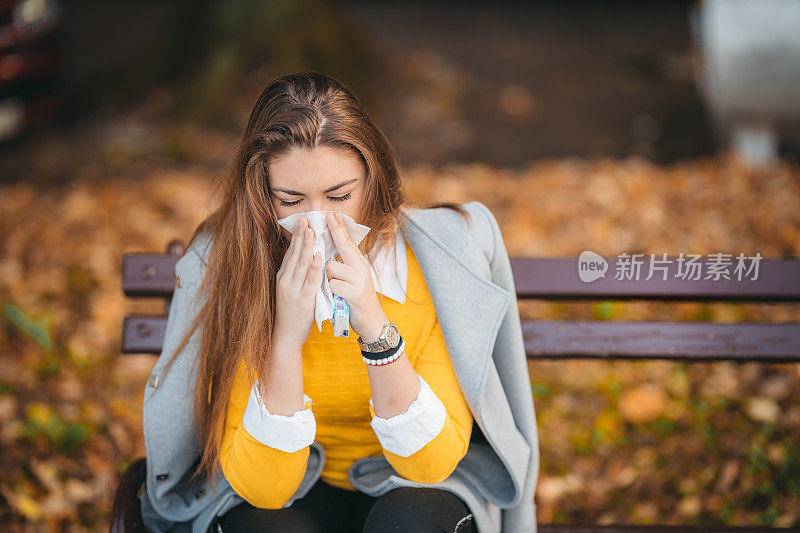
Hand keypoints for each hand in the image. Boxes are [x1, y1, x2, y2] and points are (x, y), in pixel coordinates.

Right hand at [273, 216, 323, 350]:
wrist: (286, 335)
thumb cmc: (290, 313)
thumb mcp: (289, 290)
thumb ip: (295, 275)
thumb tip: (305, 258)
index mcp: (283, 277)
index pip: (290, 253)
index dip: (296, 237)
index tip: (302, 222)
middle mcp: (286, 281)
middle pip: (294, 254)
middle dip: (300, 236)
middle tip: (305, 219)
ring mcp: (293, 290)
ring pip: (301, 264)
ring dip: (307, 247)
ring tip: (312, 231)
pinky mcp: (303, 300)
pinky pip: (310, 281)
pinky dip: (315, 268)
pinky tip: (319, 256)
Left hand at [324, 212, 386, 341]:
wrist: (372, 322)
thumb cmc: (358, 299)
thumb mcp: (355, 279)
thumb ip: (345, 265)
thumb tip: (329, 252)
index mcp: (360, 263)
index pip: (348, 242)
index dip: (339, 228)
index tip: (332, 214)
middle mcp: (361, 268)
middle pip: (344, 246)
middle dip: (335, 230)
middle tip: (328, 215)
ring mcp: (359, 280)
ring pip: (332, 267)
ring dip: (328, 278)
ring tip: (337, 289)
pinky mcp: (354, 293)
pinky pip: (333, 284)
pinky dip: (331, 292)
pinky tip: (339, 298)